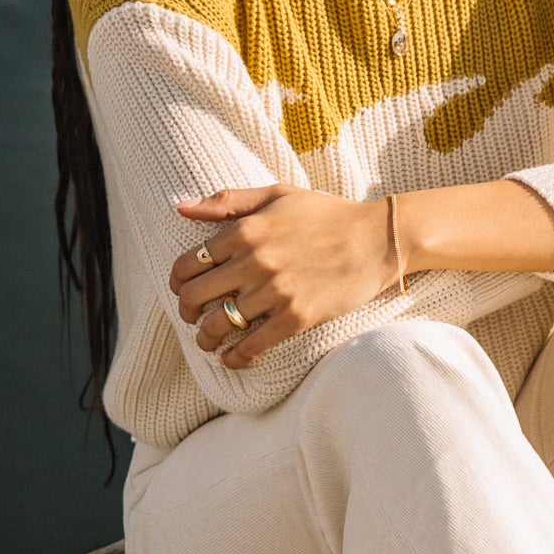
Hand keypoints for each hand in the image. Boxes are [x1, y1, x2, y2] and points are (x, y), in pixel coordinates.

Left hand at [169, 183, 395, 366]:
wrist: (375, 239)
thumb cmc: (326, 215)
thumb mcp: (276, 194)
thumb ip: (227, 201)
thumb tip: (181, 208)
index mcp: (244, 231)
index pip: (188, 263)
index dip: (178, 282)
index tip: (183, 290)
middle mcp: (253, 261)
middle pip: (195, 296)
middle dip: (186, 312)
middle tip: (192, 318)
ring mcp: (274, 291)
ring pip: (219, 325)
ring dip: (206, 339)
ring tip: (209, 342)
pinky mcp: (295, 317)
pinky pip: (252, 345)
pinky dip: (235, 357)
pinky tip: (232, 359)